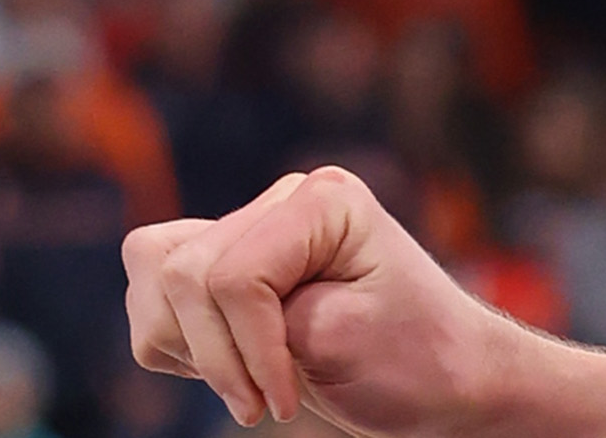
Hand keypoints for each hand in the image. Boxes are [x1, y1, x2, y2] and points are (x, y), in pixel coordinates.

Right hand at [127, 168, 509, 431]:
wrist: (453, 382)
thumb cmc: (418, 365)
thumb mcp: (343, 345)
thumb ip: (261, 322)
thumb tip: (172, 304)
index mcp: (319, 200)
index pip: (232, 275)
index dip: (249, 351)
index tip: (287, 405)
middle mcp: (278, 200)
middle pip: (183, 271)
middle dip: (216, 356)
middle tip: (266, 405)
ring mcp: (250, 227)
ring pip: (152, 266)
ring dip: (186, 343)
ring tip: (246, 383)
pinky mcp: (228, 261)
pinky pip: (154, 288)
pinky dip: (178, 339)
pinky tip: (231, 363)